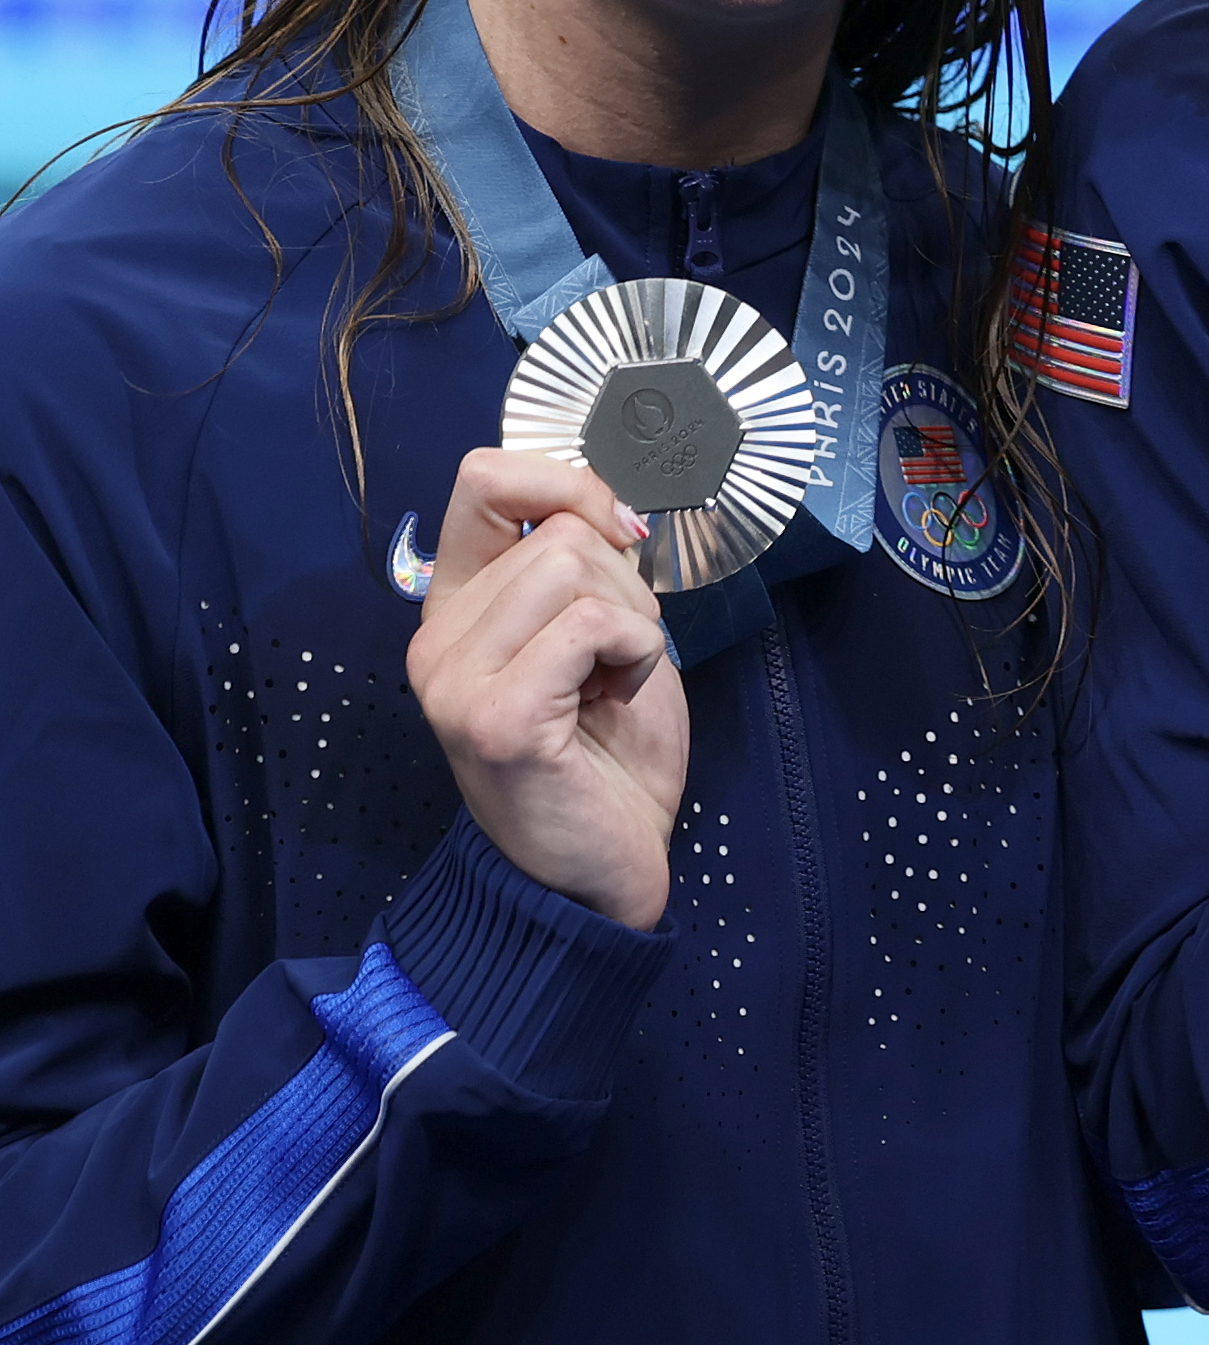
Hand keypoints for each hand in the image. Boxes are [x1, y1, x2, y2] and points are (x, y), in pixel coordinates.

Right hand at [406, 448, 687, 928]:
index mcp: (458, 605)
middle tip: (617, 656)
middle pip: (557, 529)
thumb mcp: (602, 634)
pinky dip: (636, 654)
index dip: (569, 482)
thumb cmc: (607, 751)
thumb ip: (589, 565)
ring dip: (633, 621)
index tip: (619, 532)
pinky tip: (614, 701)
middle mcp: (437, 636)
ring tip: (610, 683)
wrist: (600, 867)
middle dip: (624, 582)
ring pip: (574, 567)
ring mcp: (455, 677)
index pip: (484, 478)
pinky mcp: (494, 716)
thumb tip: (614, 495)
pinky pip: (592, 625)